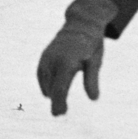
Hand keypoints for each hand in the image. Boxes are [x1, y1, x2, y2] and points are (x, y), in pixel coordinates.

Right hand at [37, 0, 117, 115]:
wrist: (82, 24)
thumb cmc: (92, 44)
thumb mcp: (96, 61)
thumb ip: (92, 80)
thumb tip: (94, 99)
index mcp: (66, 62)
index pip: (60, 88)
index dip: (59, 103)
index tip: (59, 115)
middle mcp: (52, 60)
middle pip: (52, 87)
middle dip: (56, 101)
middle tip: (60, 115)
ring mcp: (46, 58)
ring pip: (46, 82)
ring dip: (51, 93)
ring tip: (59, 105)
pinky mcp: (43, 57)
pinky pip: (41, 75)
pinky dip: (46, 84)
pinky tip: (51, 93)